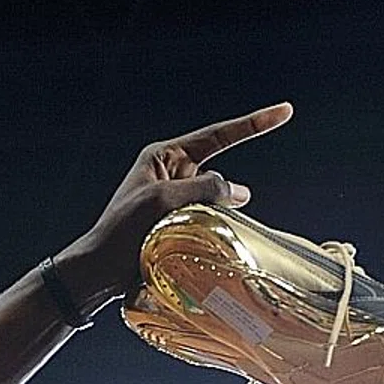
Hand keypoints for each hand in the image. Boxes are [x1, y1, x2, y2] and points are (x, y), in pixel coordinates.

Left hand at [59, 102, 293, 304]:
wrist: (98, 272)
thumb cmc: (121, 231)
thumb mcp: (162, 200)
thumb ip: (204, 187)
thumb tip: (237, 190)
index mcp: (164, 157)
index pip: (218, 135)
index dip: (254, 124)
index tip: (286, 111)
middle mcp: (172, 174)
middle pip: (218, 173)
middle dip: (225, 192)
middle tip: (192, 218)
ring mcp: (176, 199)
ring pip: (217, 201)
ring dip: (219, 216)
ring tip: (189, 235)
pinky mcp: (178, 223)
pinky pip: (210, 220)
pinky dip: (216, 230)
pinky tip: (210, 245)